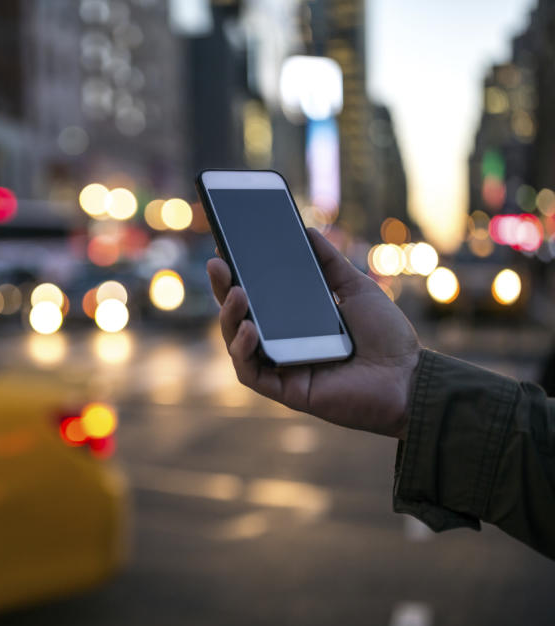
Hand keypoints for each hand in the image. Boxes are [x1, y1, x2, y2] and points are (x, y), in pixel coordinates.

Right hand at [206, 229, 420, 438]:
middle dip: (223, 290)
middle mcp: (282, 343)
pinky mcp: (286, 391)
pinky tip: (250, 329)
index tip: (224, 249)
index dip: (236, 275)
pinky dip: (243, 352)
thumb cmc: (386, 336)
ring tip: (237, 294)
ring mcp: (281, 368)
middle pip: (238, 317)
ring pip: (237, 344)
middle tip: (218, 265)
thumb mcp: (356, 288)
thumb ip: (330, 263)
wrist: (410, 375)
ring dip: (229, 318)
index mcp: (294, 320)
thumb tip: (307, 231)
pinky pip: (251, 373)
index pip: (255, 296)